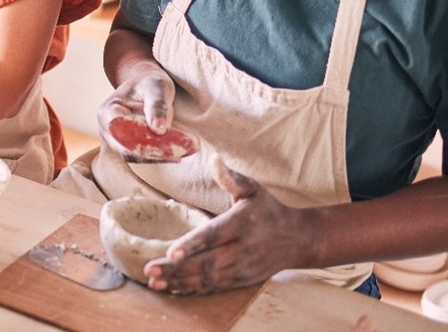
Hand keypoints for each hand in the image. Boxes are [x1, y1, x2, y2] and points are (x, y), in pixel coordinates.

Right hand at [98, 65, 175, 161]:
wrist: (148, 86)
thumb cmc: (151, 83)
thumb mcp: (157, 87)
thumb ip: (157, 106)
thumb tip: (158, 129)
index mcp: (108, 110)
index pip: (120, 131)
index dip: (140, 139)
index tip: (164, 142)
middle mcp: (106, 128)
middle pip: (125, 148)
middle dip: (151, 152)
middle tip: (177, 152)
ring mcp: (114, 139)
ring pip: (132, 156)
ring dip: (155, 157)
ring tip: (179, 154)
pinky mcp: (125, 147)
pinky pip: (139, 157)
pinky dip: (156, 157)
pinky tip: (175, 155)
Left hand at [144, 155, 308, 293]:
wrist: (298, 239)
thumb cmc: (268, 209)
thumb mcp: (252, 189)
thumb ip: (230, 177)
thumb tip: (213, 157)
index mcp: (242, 224)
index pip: (214, 236)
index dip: (192, 245)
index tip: (171, 252)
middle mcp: (242, 249)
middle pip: (207, 262)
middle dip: (177, 268)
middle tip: (150, 270)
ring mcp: (242, 268)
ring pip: (209, 279)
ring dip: (180, 282)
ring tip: (154, 281)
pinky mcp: (241, 281)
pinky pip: (214, 288)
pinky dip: (192, 289)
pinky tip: (172, 288)